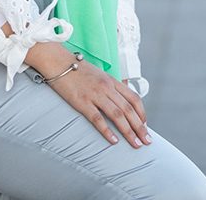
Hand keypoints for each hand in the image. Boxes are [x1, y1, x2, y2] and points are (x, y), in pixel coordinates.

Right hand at [25, 43, 150, 148]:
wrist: (58, 62)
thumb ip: (110, 85)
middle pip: (128, 109)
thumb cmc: (77, 69)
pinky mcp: (82, 102)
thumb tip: (122, 96)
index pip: (133, 98)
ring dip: (128, 131)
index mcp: (111, 80)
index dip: (142, 113)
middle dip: (139, 127)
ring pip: (117, 115)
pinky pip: (98, 119)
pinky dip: (107, 131)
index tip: (145, 126)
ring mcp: (95, 94)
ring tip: (135, 144)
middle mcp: (106, 87)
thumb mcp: (98, 74)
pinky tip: (114, 141)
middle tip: (146, 141)